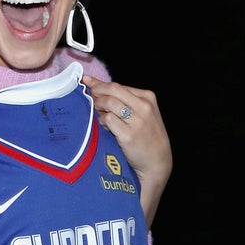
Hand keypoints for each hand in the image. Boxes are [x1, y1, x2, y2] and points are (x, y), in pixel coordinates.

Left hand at [82, 74, 171, 226]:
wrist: (156, 161)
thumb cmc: (146, 136)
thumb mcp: (142, 113)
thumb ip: (124, 100)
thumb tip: (96, 86)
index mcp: (147, 97)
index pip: (118, 85)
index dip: (100, 85)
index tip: (87, 83)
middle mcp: (144, 107)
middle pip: (112, 90)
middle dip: (96, 93)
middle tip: (89, 98)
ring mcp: (137, 121)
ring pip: (109, 104)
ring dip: (98, 108)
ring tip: (98, 114)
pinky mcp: (128, 135)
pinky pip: (108, 120)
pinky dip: (102, 121)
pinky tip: (104, 126)